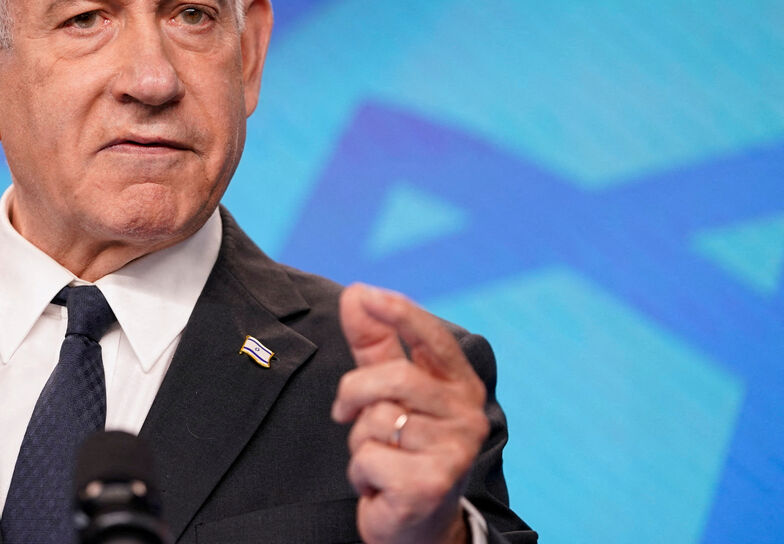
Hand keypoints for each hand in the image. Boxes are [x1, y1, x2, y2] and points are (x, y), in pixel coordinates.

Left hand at [331, 284, 488, 543]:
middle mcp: (468, 415)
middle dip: (354, 392)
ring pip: (377, 421)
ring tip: (379, 458)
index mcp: (460, 385)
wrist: (417, 523)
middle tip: (345, 415)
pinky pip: (369, 459)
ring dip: (360, 442)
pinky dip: (360, 472)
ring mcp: (454, 451)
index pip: (432, 339)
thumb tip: (356, 292)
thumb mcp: (389, 393)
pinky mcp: (431, 484)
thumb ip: (375, 344)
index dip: (399, 313)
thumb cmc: (403, 449)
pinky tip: (380, 485)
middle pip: (394, 378)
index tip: (365, 293)